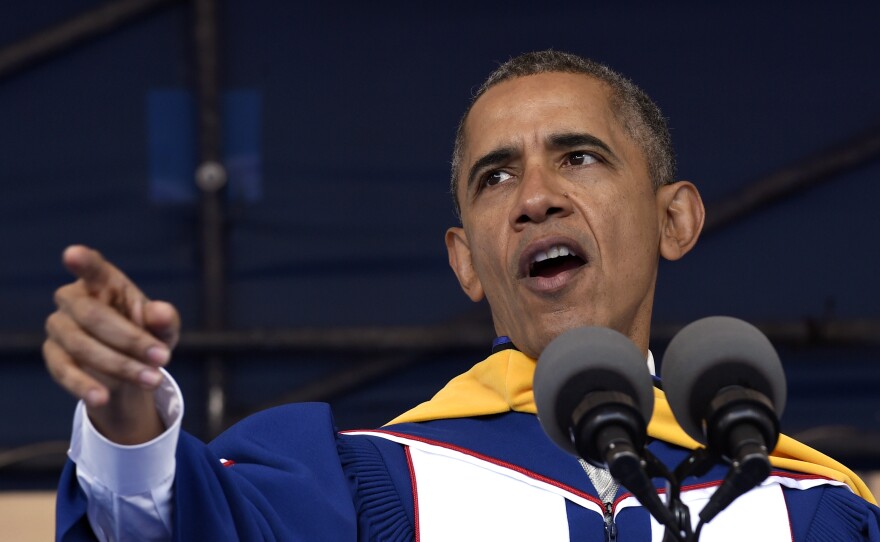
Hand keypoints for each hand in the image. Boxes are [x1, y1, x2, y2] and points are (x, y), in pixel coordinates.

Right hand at [44, 245, 180, 443]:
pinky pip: (64, 371)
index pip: (92, 268)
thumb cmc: (147, 336)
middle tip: (164, 358)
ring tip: (153, 380)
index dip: (83, 262)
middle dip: (131, 339)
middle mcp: (74, 299)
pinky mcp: (54, 356)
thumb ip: (164, 319)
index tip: (73, 254)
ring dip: (120, 365)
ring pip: (82, 345)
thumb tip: (161, 313)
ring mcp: (59, 327)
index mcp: (103, 282)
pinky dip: (84, 386)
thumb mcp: (164, 330)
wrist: (129, 371)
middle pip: (94, 315)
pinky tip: (102, 398)